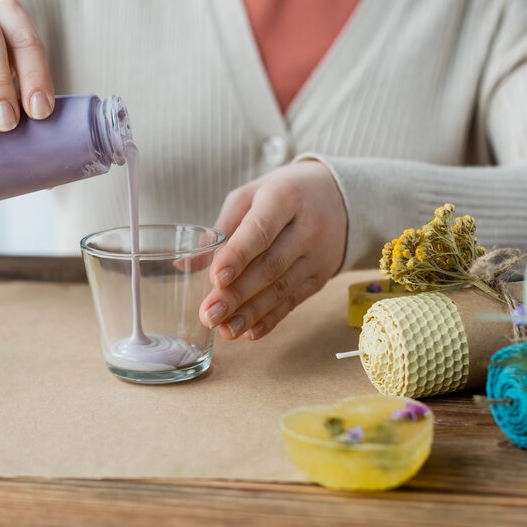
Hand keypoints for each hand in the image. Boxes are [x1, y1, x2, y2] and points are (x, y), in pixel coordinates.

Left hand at [199, 161, 346, 339]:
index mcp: (284, 198)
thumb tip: (186, 265)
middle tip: (209, 314)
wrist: (340, 199)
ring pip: (281, 288)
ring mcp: (317, 256)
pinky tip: (249, 332)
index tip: (215, 279)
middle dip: (237, 294)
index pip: (260, 231)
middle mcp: (307, 228)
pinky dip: (270, 319)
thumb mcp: (251, 196)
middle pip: (270, 266)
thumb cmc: (283, 194)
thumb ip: (221, 228)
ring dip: (251, 313)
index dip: (238, 256)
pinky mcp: (320, 277)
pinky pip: (294, 301)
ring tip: (224, 330)